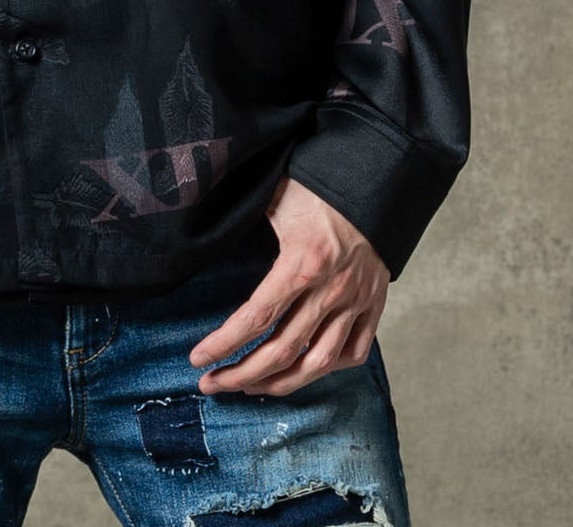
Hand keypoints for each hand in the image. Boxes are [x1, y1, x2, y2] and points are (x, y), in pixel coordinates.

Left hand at [186, 176, 389, 397]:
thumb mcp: (277, 198)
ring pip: (316, 363)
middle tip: (212, 383)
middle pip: (281, 351)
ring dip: (279, 383)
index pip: (256, 317)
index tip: (198, 359)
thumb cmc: (320, 189)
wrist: (375, 186)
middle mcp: (329, 291)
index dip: (224, 343)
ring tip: (249, 385)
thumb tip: (209, 228)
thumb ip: (246, 217)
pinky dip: (327, 370)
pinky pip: (353, 354)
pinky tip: (302, 370)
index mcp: (302, 263)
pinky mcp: (373, 307)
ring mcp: (354, 304)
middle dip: (240, 374)